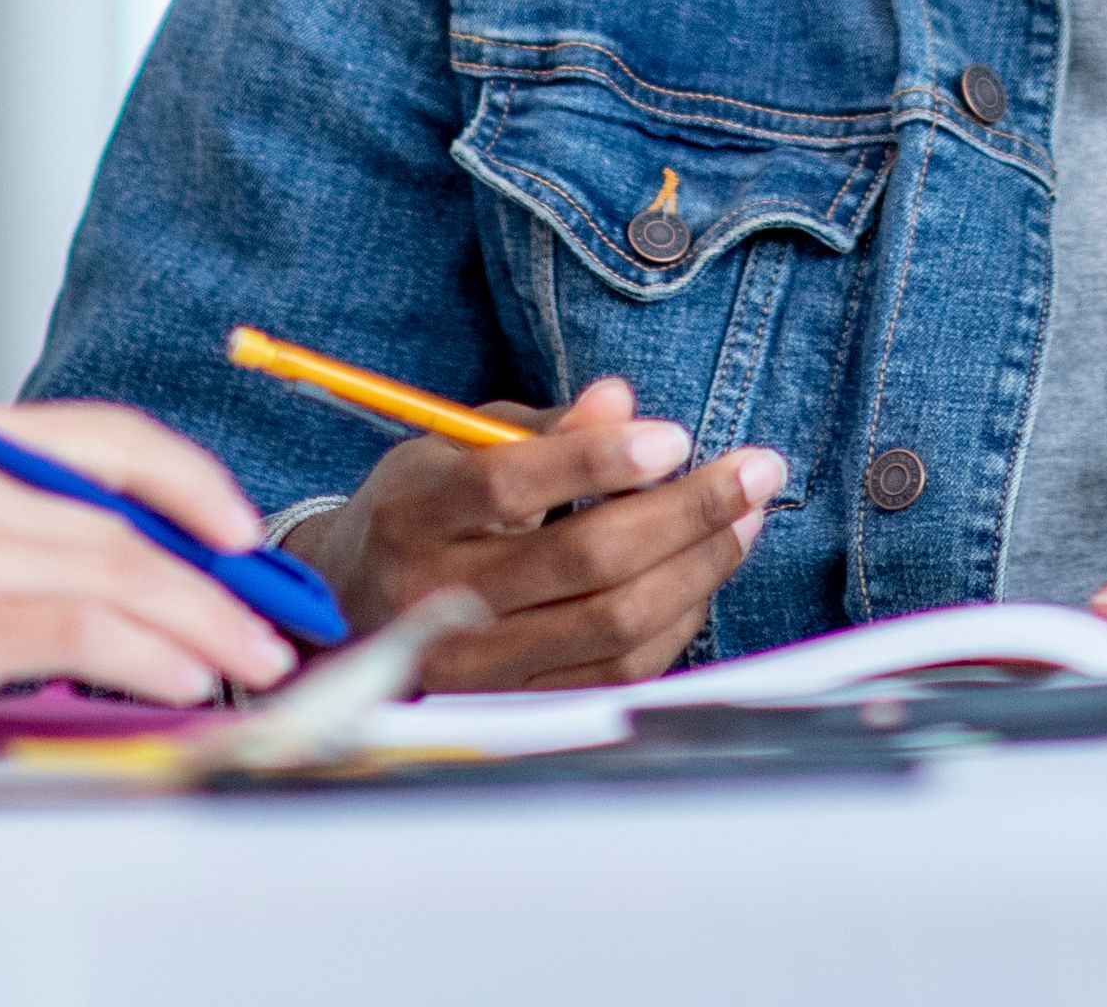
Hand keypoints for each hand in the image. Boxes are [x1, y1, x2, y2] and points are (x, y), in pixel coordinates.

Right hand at [0, 407, 307, 709]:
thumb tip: (136, 555)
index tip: (244, 530)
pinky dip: (148, 655)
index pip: (113, 440)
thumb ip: (15, 510)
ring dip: (204, 623)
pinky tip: (182, 675)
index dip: (194, 484)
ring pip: (125, 577)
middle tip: (272, 616)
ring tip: (248, 658)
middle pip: (132, 522)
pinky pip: (85, 634)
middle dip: (220, 575)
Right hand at [311, 378, 777, 690]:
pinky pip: (612, 675)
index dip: (599, 461)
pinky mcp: (508, 706)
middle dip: (687, 513)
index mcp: (418, 510)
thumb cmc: (427, 508)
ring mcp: (472, 663)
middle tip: (755, 470)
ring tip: (745, 519)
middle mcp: (437, 593)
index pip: (512, 487)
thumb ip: (546, 428)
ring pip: (611, 626)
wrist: (350, 606)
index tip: (676, 437)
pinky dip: (673, 625)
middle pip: (582, 561)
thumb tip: (622, 400)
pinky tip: (702, 577)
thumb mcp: (461, 445)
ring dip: (697, 569)